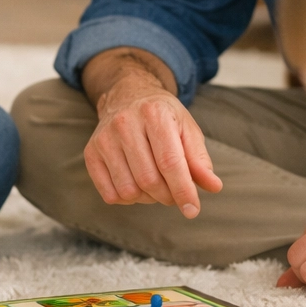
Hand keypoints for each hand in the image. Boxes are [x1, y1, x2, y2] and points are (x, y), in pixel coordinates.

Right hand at [82, 54, 222, 217]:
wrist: (128, 96)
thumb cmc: (163, 117)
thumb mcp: (187, 129)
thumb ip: (200, 160)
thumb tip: (214, 187)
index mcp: (155, 114)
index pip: (170, 162)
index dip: (183, 191)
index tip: (192, 210)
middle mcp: (125, 123)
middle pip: (149, 180)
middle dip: (167, 196)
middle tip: (175, 193)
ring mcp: (105, 138)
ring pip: (129, 190)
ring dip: (148, 199)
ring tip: (156, 185)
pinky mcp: (91, 152)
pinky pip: (110, 195)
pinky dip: (128, 199)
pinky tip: (136, 183)